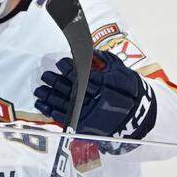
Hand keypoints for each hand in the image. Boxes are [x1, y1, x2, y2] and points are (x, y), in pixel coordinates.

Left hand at [33, 50, 156, 143]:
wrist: (137, 116)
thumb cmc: (128, 90)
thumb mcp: (121, 72)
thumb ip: (106, 60)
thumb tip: (90, 51)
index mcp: (105, 87)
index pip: (83, 76)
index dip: (70, 69)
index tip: (61, 63)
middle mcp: (96, 101)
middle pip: (71, 90)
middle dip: (56, 82)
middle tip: (45, 75)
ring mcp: (90, 115)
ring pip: (65, 105)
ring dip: (49, 97)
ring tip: (38, 90)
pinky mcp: (84, 126)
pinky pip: (65, 118)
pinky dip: (52, 112)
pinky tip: (42, 105)